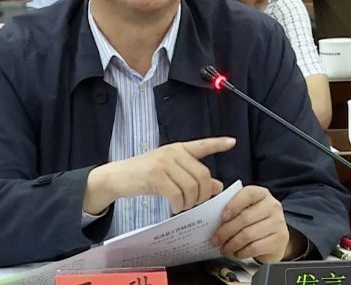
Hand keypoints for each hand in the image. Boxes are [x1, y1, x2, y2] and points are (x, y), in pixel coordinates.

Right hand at [84, 137, 235, 214]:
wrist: (118, 177)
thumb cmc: (145, 175)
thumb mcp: (170, 173)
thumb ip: (193, 177)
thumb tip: (217, 185)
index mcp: (178, 149)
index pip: (201, 145)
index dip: (217, 144)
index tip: (232, 142)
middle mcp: (173, 153)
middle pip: (202, 175)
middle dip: (202, 194)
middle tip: (195, 202)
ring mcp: (164, 163)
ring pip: (191, 187)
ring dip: (189, 202)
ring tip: (182, 205)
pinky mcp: (156, 176)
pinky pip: (177, 195)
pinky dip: (178, 205)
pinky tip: (174, 206)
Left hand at [212, 185, 293, 261]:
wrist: (275, 236)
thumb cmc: (255, 220)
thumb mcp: (246, 209)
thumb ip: (232, 207)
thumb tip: (210, 213)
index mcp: (261, 194)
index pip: (248, 194)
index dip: (233, 205)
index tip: (222, 217)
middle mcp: (272, 206)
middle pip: (245, 218)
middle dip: (226, 230)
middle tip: (215, 239)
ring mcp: (278, 223)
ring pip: (249, 234)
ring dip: (232, 244)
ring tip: (224, 248)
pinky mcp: (280, 240)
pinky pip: (256, 247)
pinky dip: (242, 252)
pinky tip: (237, 252)